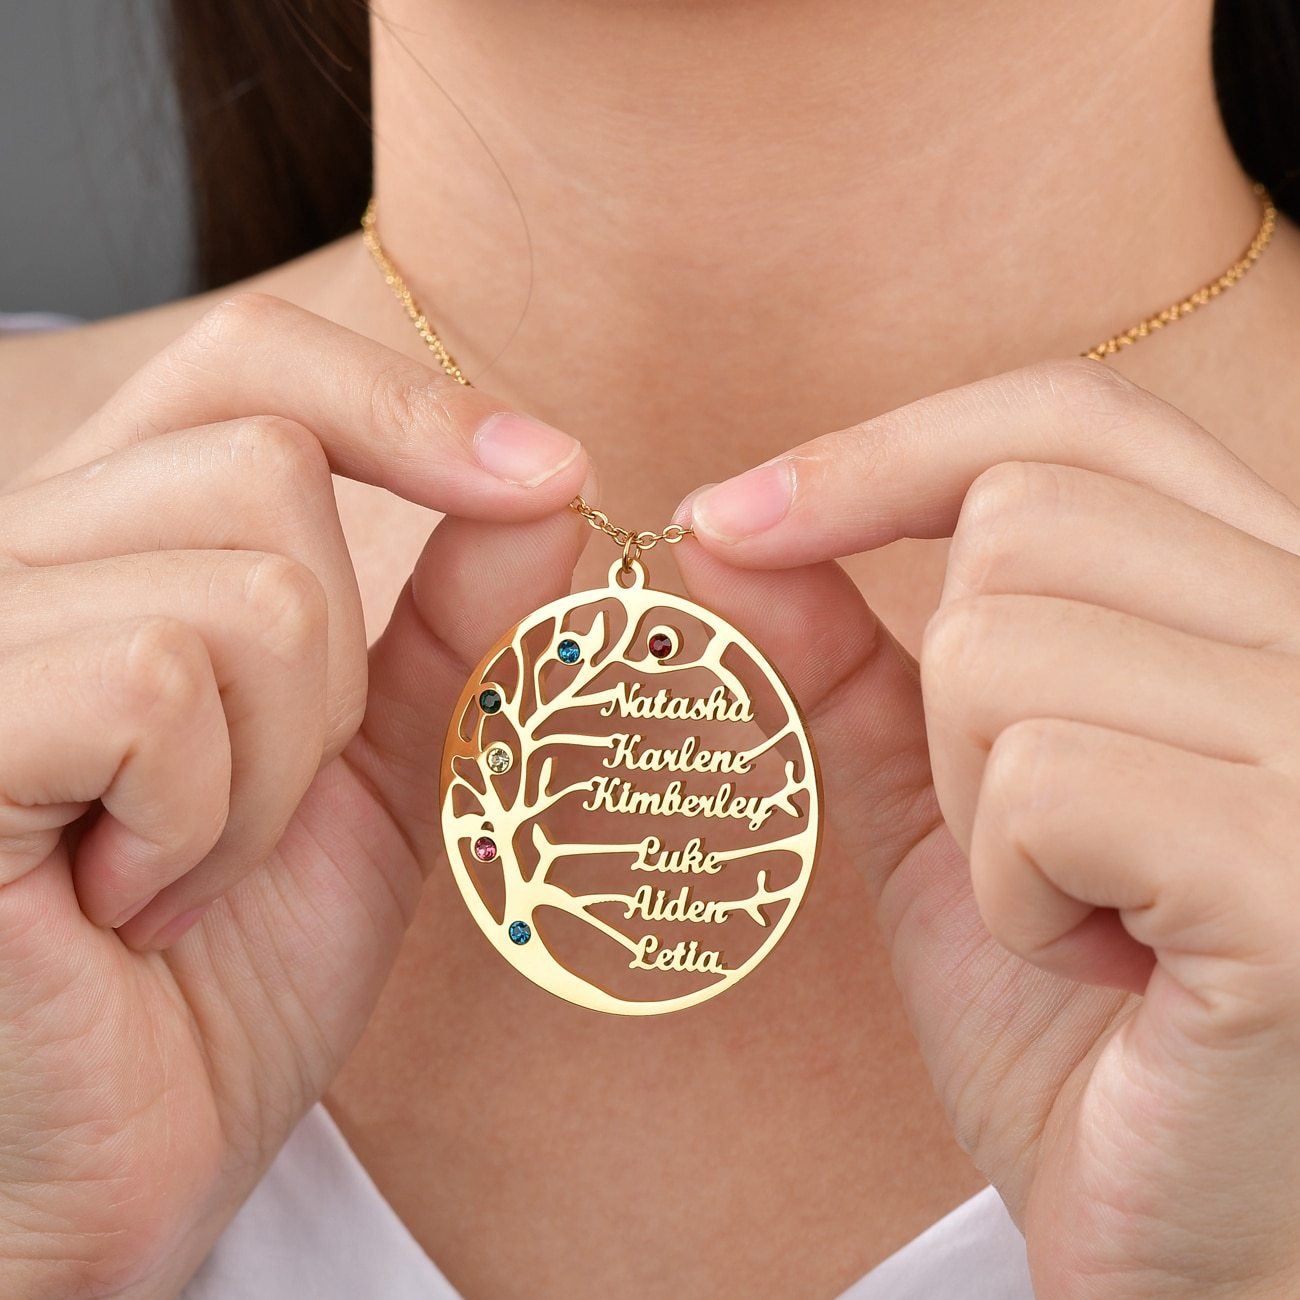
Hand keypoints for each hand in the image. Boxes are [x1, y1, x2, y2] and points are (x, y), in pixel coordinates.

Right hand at [0, 294, 588, 1297]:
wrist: (120, 1164)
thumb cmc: (227, 973)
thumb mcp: (375, 773)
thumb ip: (454, 624)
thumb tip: (542, 481)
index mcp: (114, 543)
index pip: (247, 361)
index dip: (400, 403)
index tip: (543, 475)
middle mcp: (16, 554)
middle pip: (264, 464)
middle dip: (330, 672)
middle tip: (252, 809)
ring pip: (240, 586)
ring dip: (272, 768)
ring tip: (186, 871)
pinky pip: (154, 682)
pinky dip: (200, 816)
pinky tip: (128, 902)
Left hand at [678, 359, 1299, 1297]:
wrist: (1185, 1232)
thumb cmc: (1076, 1019)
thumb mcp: (940, 804)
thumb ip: (847, 658)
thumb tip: (724, 531)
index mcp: (1260, 595)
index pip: (1069, 422)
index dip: (888, 452)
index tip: (735, 518)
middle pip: (1019, 523)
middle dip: (948, 695)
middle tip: (1015, 836)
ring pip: (1004, 648)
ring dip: (976, 806)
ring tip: (1072, 909)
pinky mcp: (1294, 873)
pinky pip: (1044, 786)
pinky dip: (1014, 891)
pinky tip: (1103, 968)